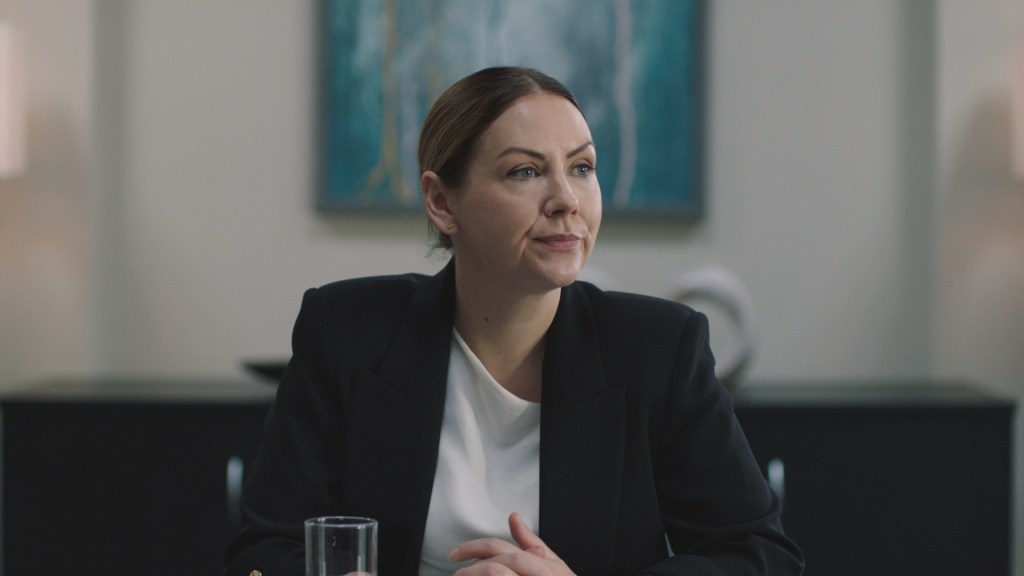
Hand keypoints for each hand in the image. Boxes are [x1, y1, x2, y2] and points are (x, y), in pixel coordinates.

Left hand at [449, 512, 574, 575]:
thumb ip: (531, 541)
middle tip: (456, 574)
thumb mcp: (555, 564)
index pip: (499, 549)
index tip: (456, 554)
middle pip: (493, 568)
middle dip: (469, 571)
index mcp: (539, 563)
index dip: (472, 548)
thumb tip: (514, 517)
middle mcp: (536, 575)